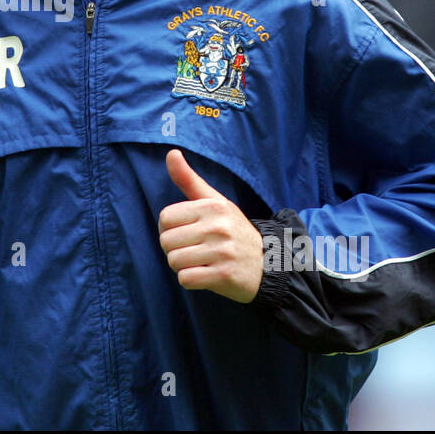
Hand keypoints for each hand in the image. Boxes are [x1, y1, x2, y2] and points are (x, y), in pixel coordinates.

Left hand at [158, 149, 264, 303]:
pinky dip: (190, 280)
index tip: (186, 232)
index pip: (165, 217)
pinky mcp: (225, 275)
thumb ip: (189, 179)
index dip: (170, 228)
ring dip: (182, 266)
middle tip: (194, 250)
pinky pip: (185, 279)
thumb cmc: (233, 231)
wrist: (269, 264)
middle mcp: (218, 226)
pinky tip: (206, 274)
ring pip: (174, 261)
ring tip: (200, 262)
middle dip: (175, 249)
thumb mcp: (215, 202)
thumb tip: (171, 152)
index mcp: (213, 206)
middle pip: (166, 241)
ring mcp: (222, 252)